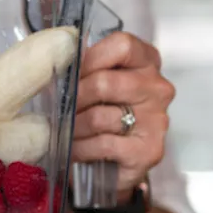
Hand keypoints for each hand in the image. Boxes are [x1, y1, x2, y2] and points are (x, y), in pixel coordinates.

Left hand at [73, 32, 175, 201]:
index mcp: (146, 63)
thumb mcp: (93, 85)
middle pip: (105, 82)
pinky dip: (80, 149)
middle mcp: (157, 88)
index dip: (88, 59)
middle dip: (73, 99)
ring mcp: (157, 119)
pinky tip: (73, 151)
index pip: (122, 45)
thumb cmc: (101, 118)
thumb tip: (55, 55)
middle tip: (59, 110)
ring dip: (72, 127)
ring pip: (99, 116)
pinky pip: (103, 144)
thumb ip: (82, 67)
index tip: (69, 75)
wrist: (113, 167)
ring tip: (62, 132)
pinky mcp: (149, 149)